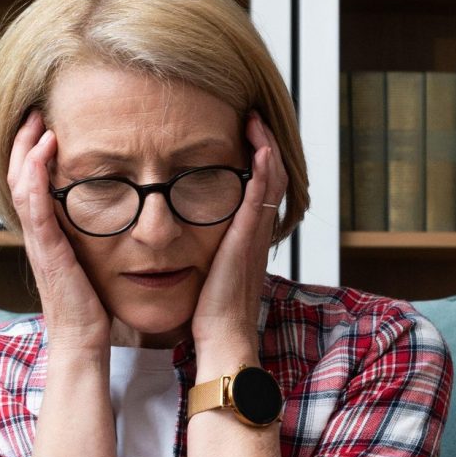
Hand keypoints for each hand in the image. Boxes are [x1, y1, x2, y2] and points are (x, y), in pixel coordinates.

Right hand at [7, 108, 110, 358]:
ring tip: (38, 123)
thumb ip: (93, 237)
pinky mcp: (49, 253)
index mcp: (48, 235)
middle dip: (24, 142)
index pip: (31, 184)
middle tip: (35, 112)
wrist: (84, 341)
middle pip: (18, 177)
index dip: (32, 153)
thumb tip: (118, 212)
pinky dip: (35, 178)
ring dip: (27, 151)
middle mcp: (38, 235)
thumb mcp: (92, 261)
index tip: (44, 125)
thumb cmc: (92, 306)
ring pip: (22, 187)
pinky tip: (40, 155)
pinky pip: (36, 209)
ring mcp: (40, 243)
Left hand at [192, 113, 283, 371]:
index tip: (246, 136)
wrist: (224, 338)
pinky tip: (259, 148)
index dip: (259, 161)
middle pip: (274, 179)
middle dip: (266, 145)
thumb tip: (182, 240)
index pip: (261, 190)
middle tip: (255, 118)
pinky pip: (261, 198)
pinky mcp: (247, 241)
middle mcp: (257, 234)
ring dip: (266, 148)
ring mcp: (255, 236)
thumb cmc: (212, 314)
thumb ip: (204, 254)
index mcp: (247, 240)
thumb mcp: (208, 274)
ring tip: (256, 122)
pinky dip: (264, 170)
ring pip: (273, 182)